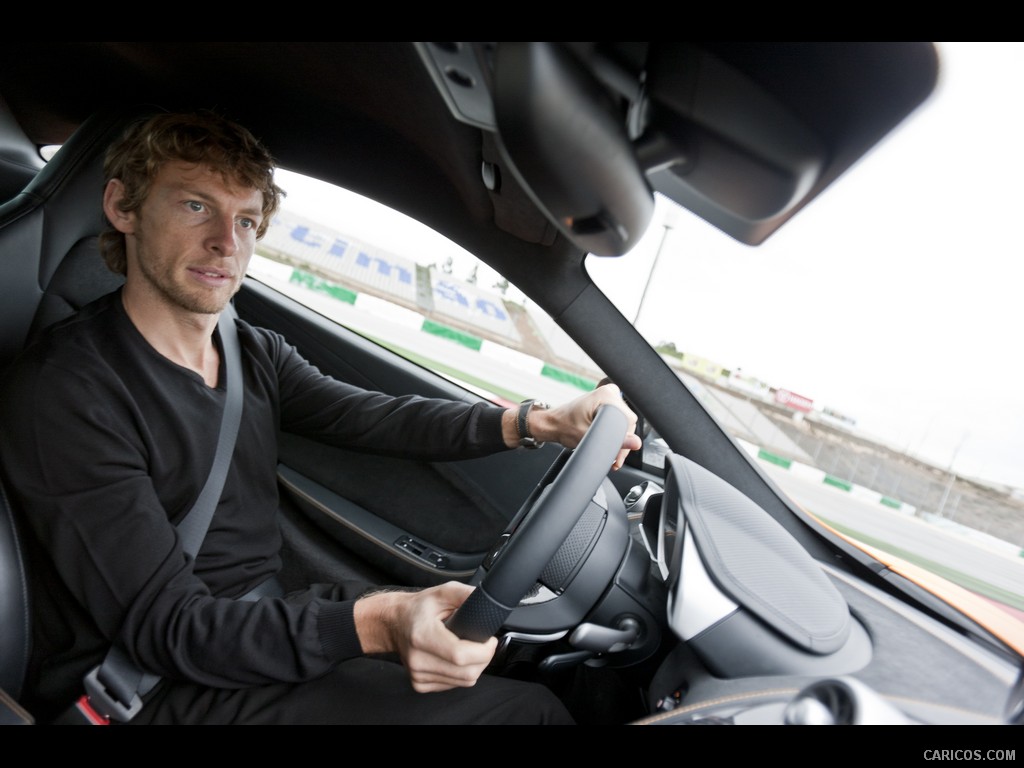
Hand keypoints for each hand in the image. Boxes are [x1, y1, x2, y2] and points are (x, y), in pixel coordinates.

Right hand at [354, 581, 497, 692]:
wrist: (393, 623)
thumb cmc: (418, 608)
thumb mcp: (442, 592)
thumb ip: (465, 594)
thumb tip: (485, 600)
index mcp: (423, 636)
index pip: (461, 655)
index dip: (483, 651)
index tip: (490, 640)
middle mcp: (418, 660)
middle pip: (467, 673)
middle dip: (484, 658)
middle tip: (484, 643)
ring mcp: (418, 675)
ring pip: (464, 682)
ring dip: (475, 667)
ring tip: (470, 649)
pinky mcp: (420, 684)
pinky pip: (454, 685)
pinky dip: (462, 674)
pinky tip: (456, 659)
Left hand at [537, 383, 641, 469]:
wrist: (553, 424)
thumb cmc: (565, 427)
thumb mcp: (591, 436)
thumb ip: (616, 440)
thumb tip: (636, 443)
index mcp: (607, 395)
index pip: (629, 420)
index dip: (625, 440)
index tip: (618, 454)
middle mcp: (609, 393)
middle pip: (627, 423)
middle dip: (621, 443)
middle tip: (614, 459)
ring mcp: (608, 397)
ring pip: (623, 424)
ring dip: (618, 441)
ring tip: (611, 456)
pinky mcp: (605, 404)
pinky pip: (617, 420)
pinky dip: (613, 434)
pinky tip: (609, 445)